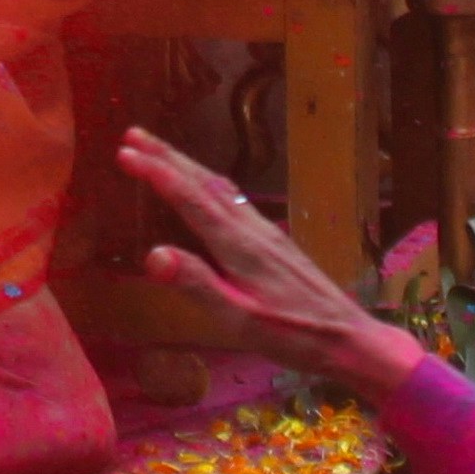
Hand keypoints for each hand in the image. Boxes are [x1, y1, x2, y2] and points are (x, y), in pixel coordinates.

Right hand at [116, 133, 415, 386]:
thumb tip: (153, 253)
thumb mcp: (240, 320)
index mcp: (239, 246)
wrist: (349, 338)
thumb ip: (198, 285)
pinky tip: (207, 187)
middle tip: (133, 135)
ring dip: (187, 165)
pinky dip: (208, 182)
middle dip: (168, 156)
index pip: (191, 199)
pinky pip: (234, 198)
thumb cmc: (293, 336)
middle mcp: (252, 229)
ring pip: (221, 187)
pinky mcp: (275, 241)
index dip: (157, 174)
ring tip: (159, 152)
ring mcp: (266, 232)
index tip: (125, 153)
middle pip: (205, 183)